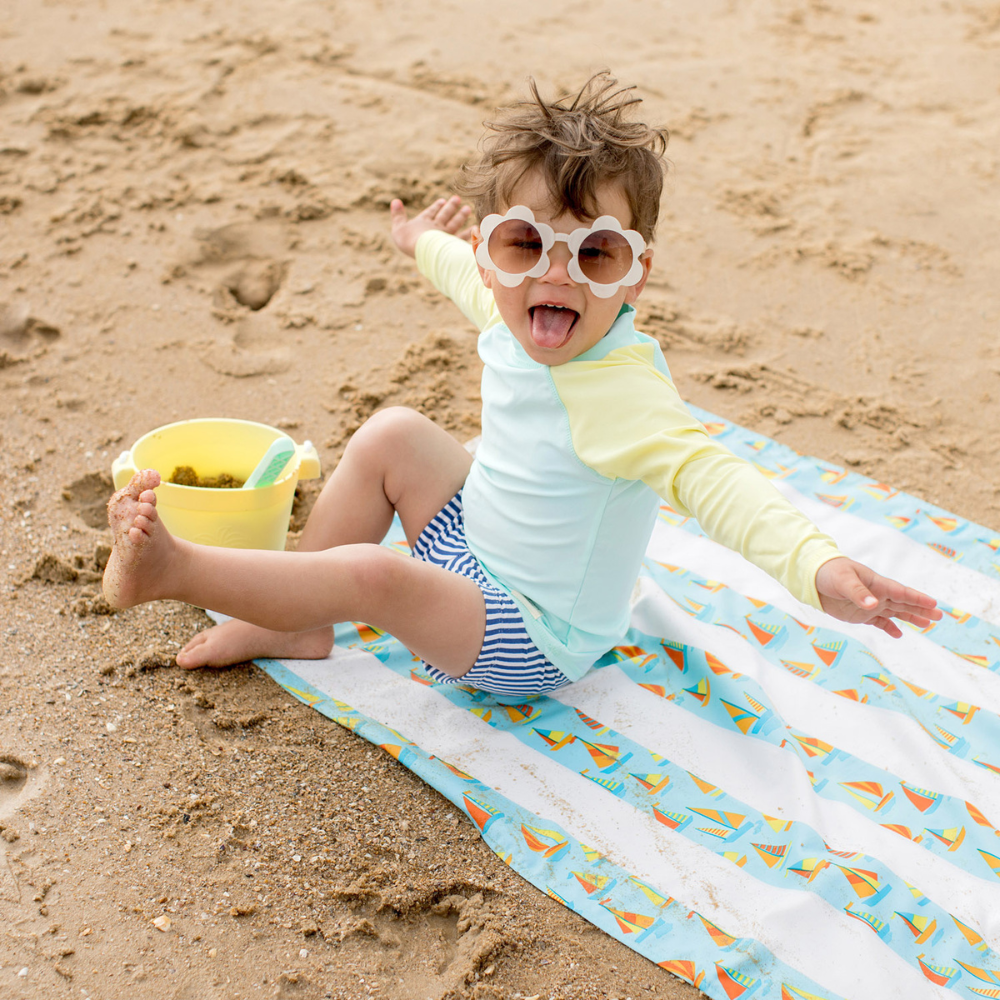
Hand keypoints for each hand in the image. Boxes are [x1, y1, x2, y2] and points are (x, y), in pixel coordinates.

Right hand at [389, 195, 473, 257]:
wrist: (421, 248)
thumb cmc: (408, 240)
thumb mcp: (398, 228)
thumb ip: (397, 215)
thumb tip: (395, 201)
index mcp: (423, 222)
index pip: (430, 212)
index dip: (435, 207)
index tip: (442, 201)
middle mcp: (435, 227)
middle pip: (444, 215)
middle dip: (450, 207)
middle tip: (457, 199)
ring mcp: (445, 234)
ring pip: (454, 223)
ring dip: (460, 216)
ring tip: (468, 209)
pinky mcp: (453, 242)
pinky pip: (462, 237)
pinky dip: (469, 233)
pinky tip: (475, 228)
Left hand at [815, 556, 941, 637]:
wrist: (813, 577)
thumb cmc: (829, 572)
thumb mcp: (843, 580)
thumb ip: (857, 592)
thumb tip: (873, 604)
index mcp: (876, 583)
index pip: (901, 592)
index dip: (917, 598)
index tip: (933, 604)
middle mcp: (877, 594)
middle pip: (903, 603)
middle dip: (921, 609)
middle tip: (939, 617)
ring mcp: (870, 604)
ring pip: (895, 612)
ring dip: (910, 618)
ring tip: (927, 624)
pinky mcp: (860, 614)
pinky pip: (879, 622)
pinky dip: (889, 628)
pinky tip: (899, 635)